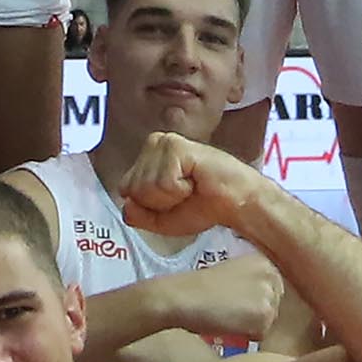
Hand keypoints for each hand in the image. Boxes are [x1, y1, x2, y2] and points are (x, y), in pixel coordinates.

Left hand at [112, 131, 257, 237]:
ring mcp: (164, 142)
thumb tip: (125, 204)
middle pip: (133, 188)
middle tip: (185, 193)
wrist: (237, 202)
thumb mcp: (162, 219)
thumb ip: (138, 215)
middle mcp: (154, 144)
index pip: (125, 189)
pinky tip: (196, 180)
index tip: (175, 199)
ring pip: (146, 187)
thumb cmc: (205, 206)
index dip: (150, 205)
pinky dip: (180, 191)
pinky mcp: (176, 146)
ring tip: (191, 186)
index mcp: (147, 157)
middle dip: (159, 202)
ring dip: (172, 197)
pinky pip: (163, 183)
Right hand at [136, 255, 284, 345]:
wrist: (183, 297)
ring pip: (269, 321)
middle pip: (274, 306)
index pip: (273, 290)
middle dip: (256, 313)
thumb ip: (251, 283)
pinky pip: (261, 335)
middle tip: (230, 311)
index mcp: (263, 261)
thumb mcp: (232, 273)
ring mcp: (269, 295)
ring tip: (228, 317)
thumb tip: (258, 302)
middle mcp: (271, 275)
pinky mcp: (264, 315)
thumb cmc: (198, 287)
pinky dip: (246, 336)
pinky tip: (228, 325)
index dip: (254, 301)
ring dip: (250, 325)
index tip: (235, 302)